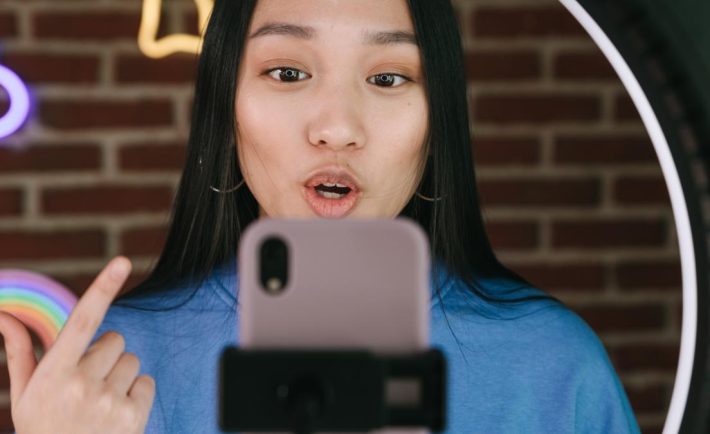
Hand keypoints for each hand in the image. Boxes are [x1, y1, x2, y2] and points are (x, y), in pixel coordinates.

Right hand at [0, 257, 154, 433]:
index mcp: (53, 374)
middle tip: (87, 383)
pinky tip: (115, 413)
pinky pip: (146, 381)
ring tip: (100, 401)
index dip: (103, 287)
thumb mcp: (24, 395)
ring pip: (132, 359)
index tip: (122, 261)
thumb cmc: (44, 428)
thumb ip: (19, 352)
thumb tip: (4, 316)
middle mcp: (82, 384)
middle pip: (115, 339)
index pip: (83, 320)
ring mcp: (110, 401)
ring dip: (120, 374)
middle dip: (105, 354)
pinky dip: (135, 393)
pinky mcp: (134, 416)